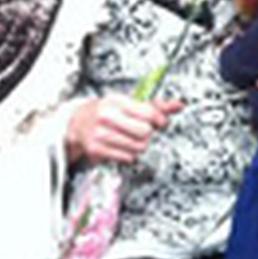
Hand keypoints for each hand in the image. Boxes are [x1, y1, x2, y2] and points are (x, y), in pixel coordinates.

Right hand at [66, 94, 183, 164]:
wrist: (78, 122)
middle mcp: (106, 116)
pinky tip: (121, 146)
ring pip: (137, 147)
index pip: (148, 113)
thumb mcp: (129, 103)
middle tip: (140, 130)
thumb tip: (179, 105)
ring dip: (138, 145)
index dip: (159, 119)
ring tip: (129, 138)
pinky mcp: (97, 150)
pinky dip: (128, 154)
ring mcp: (100, 134)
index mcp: (116, 101)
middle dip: (147, 134)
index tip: (159, 122)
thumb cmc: (107, 112)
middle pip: (145, 132)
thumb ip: (155, 106)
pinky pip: (127, 158)